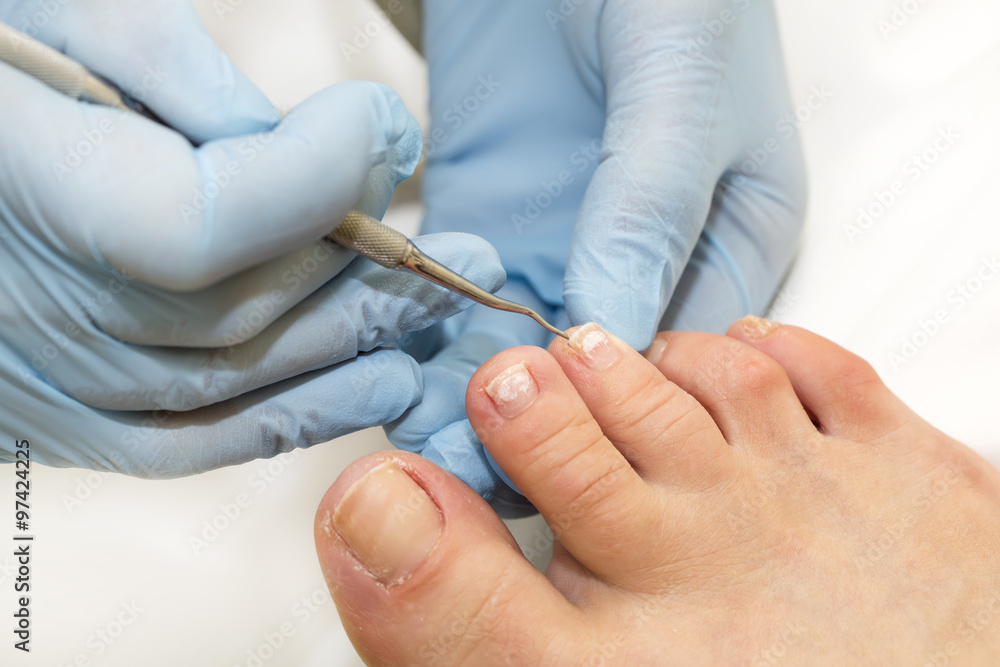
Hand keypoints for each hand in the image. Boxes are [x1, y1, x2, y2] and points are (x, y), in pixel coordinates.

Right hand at [0, 0, 504, 474]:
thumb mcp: (59, 19)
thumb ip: (184, 78)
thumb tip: (319, 149)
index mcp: (29, 187)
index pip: (212, 216)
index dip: (321, 171)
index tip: (382, 122)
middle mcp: (38, 307)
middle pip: (251, 308)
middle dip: (375, 266)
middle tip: (467, 248)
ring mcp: (50, 380)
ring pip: (243, 381)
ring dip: (360, 344)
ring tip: (442, 314)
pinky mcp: (62, 419)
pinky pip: (198, 442)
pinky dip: (298, 419)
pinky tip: (380, 391)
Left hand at [387, 0, 805, 512]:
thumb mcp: (679, 87)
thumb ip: (650, 203)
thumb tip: (615, 328)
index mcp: (731, 243)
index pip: (682, 362)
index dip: (624, 418)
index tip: (556, 454)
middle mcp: (644, 262)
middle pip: (594, 380)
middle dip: (536, 429)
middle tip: (470, 465)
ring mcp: (560, 246)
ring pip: (517, 355)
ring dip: (469, 399)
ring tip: (423, 442)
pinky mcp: (486, 222)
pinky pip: (452, 299)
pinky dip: (424, 339)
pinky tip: (394, 374)